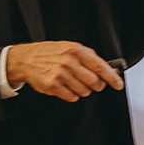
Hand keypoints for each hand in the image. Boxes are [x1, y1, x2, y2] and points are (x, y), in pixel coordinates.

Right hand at [5, 41, 124, 101]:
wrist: (25, 59)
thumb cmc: (49, 53)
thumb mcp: (68, 47)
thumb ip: (87, 57)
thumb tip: (106, 69)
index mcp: (75, 50)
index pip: (100, 66)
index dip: (112, 78)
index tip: (118, 84)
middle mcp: (69, 62)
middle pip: (95, 82)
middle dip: (97, 86)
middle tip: (93, 84)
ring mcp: (60, 75)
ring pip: (84, 91)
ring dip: (83, 90)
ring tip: (73, 82)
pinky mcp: (53, 86)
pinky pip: (72, 97)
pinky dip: (72, 95)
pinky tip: (65, 87)